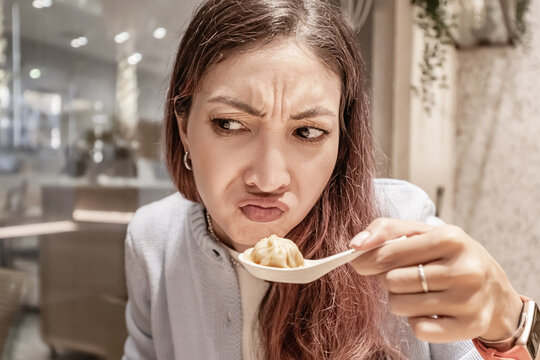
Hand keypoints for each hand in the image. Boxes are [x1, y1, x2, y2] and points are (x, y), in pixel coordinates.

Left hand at [349, 218, 523, 343]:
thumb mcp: (421, 233)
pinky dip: (417, 321)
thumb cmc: (448, 255)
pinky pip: (419, 329)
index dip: (368, 260)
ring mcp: (469, 300)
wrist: (494, 288)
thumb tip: (355, 246)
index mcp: (450, 238)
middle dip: (390, 280)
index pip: (387, 254)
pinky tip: (431, 310)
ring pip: (401, 306)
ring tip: (420, 292)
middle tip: (408, 276)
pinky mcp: (470, 327)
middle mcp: (464, 269)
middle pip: (392, 282)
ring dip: (401, 300)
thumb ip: (384, 230)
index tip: (363, 262)